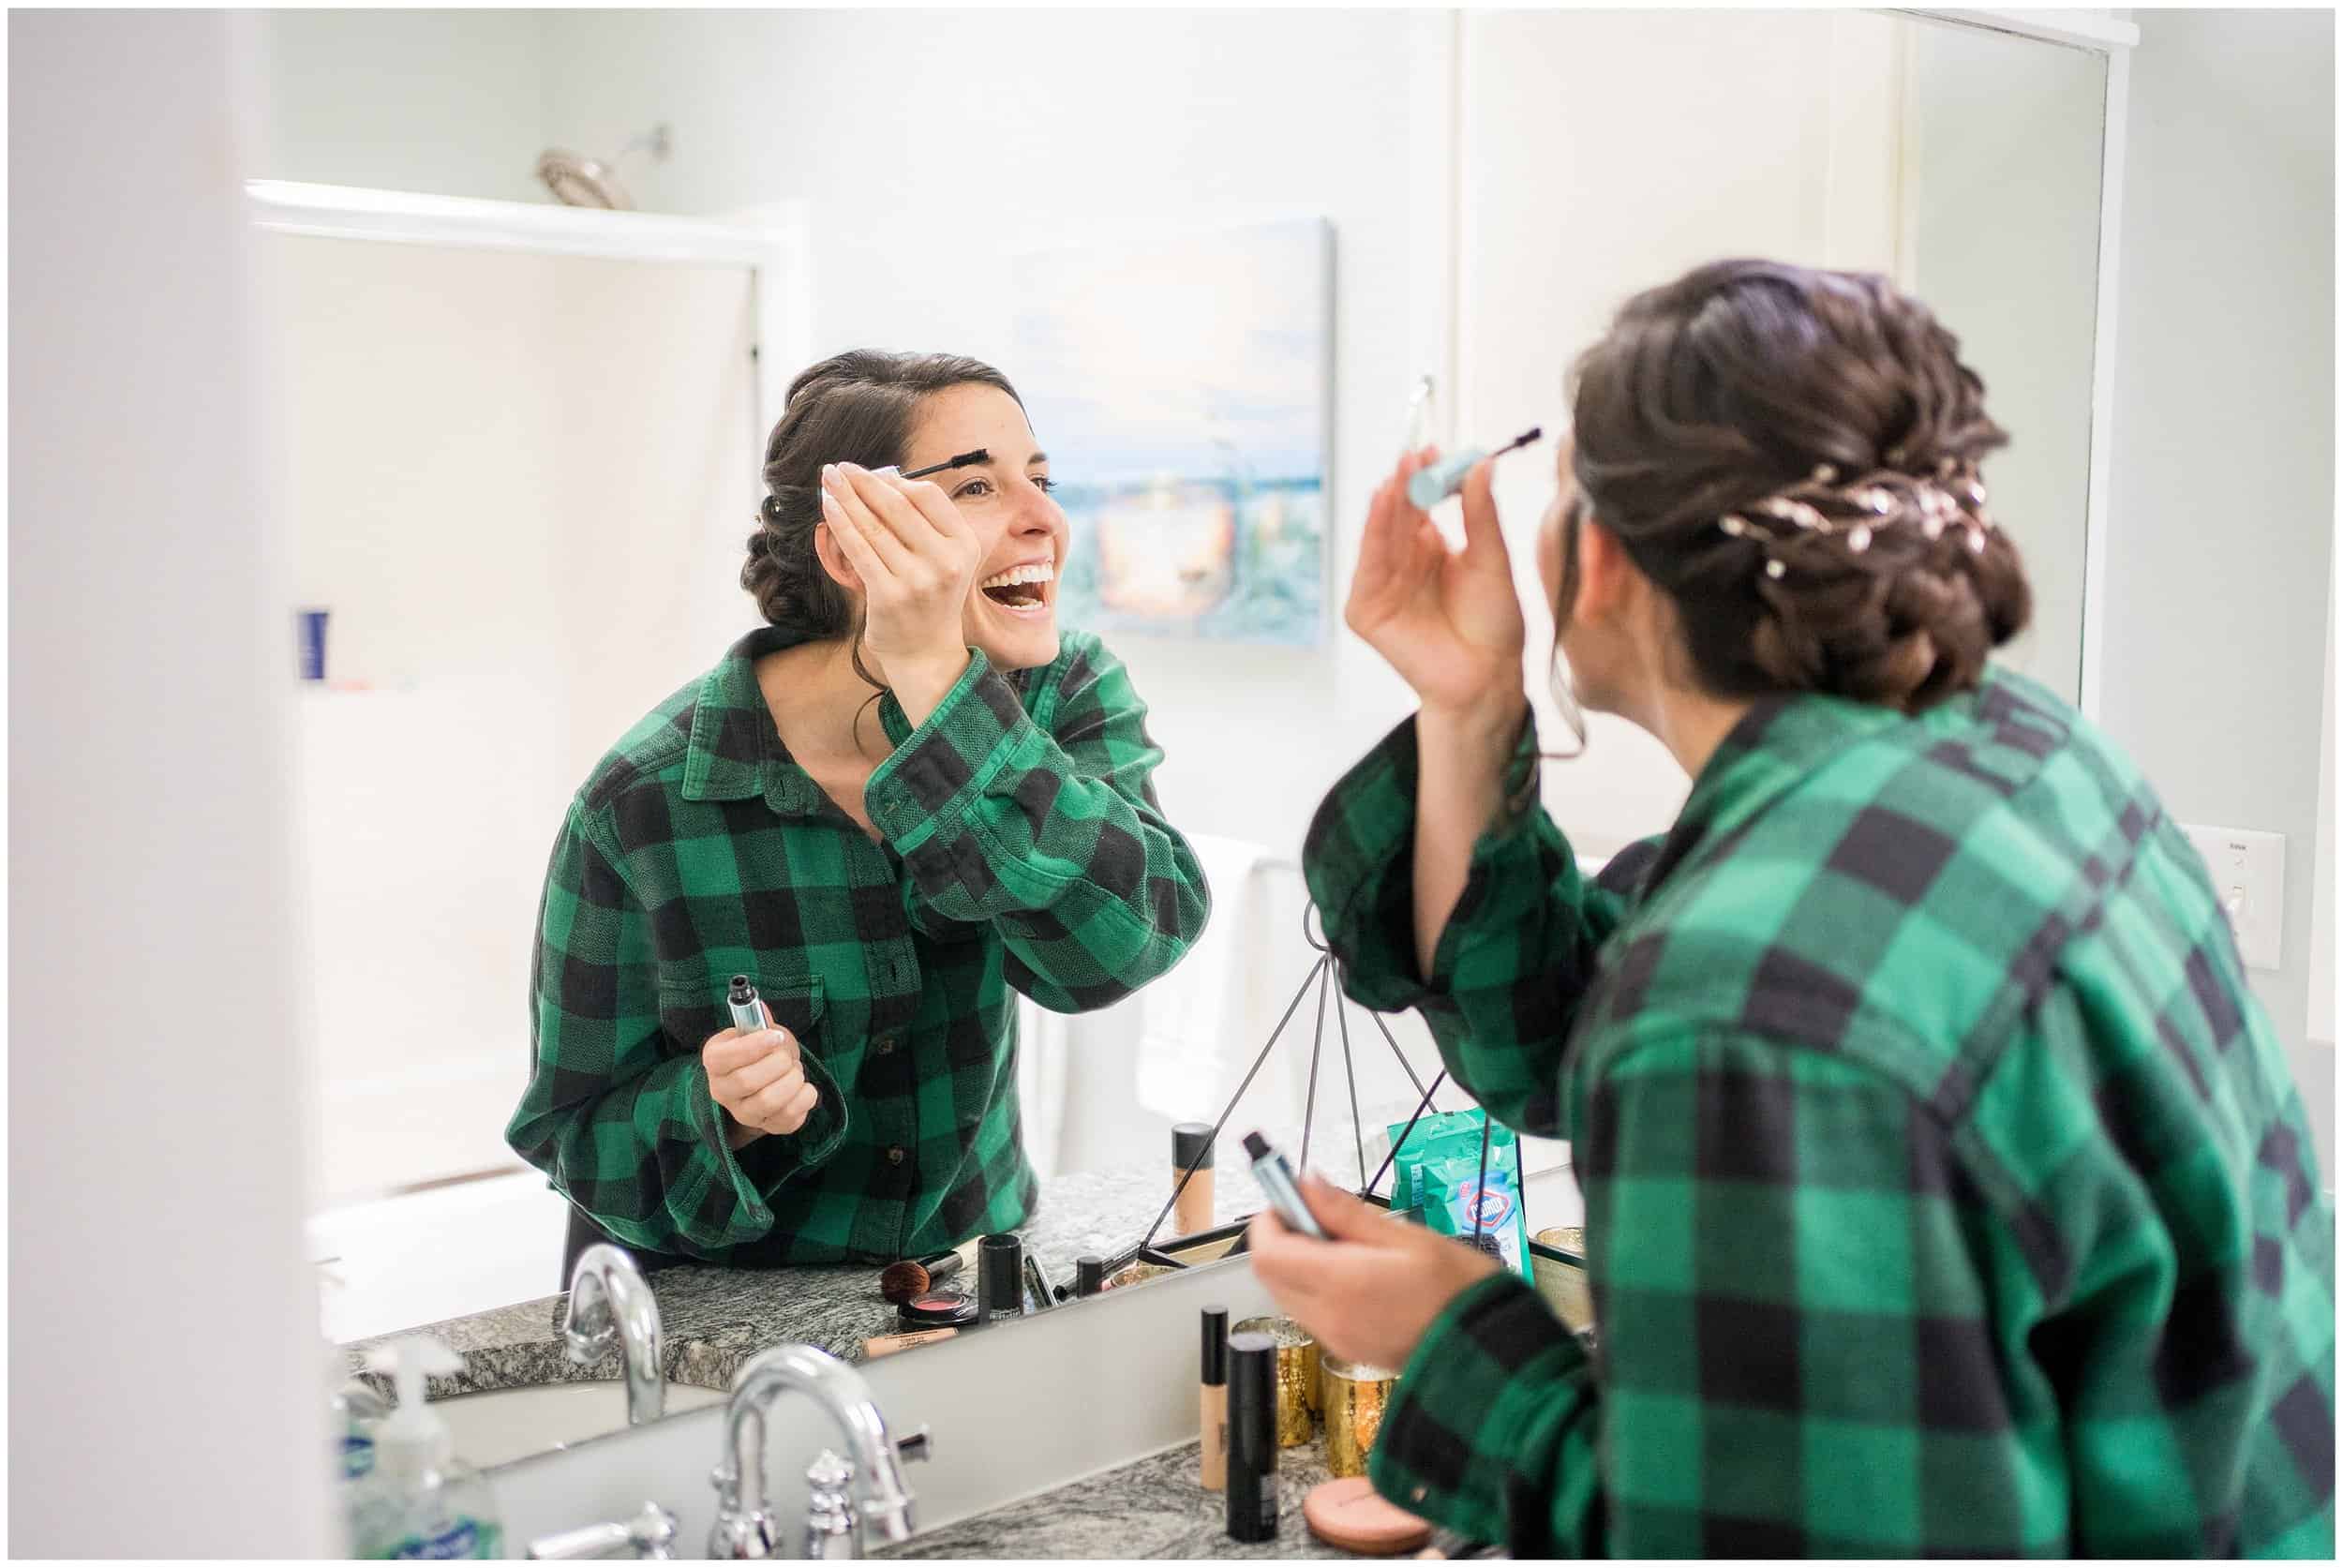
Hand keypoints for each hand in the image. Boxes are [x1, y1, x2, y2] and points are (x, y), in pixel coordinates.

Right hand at [702, 1004, 816, 1147]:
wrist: (768, 1079)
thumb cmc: (762, 1051)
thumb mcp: (758, 1030)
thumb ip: (759, 1021)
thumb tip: (760, 1006)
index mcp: (715, 1061)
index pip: (722, 1058)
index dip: (752, 1047)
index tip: (775, 1037)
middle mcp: (723, 1091)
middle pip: (747, 1081)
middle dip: (777, 1063)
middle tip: (786, 1056)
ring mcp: (745, 1113)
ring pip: (769, 1102)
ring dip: (792, 1080)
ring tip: (795, 1072)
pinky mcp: (769, 1127)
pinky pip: (790, 1119)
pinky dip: (805, 1098)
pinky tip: (803, 1088)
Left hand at [819, 462, 979, 694]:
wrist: (926, 651)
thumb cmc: (930, 597)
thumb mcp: (945, 558)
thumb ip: (924, 524)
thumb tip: (881, 481)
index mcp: (964, 544)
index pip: (927, 497)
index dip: (895, 480)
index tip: (871, 474)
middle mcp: (946, 560)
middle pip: (898, 506)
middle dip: (864, 482)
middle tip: (841, 467)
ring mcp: (918, 579)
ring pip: (874, 526)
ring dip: (847, 497)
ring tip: (829, 479)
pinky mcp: (890, 595)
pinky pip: (860, 550)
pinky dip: (841, 524)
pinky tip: (828, 506)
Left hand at [1247, 1172, 1499, 1371]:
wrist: (1487, 1351)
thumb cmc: (1458, 1288)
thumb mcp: (1408, 1236)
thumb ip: (1348, 1212)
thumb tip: (1307, 1183)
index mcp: (1339, 1284)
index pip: (1268, 1252)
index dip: (1270, 1218)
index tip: (1291, 1196)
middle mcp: (1327, 1316)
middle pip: (1270, 1274)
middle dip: (1283, 1239)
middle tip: (1320, 1215)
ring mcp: (1334, 1338)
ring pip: (1287, 1293)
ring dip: (1298, 1263)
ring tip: (1344, 1243)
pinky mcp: (1346, 1349)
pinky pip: (1310, 1312)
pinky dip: (1315, 1286)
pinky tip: (1353, 1271)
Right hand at [1346, 447, 1527, 722]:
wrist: (1488, 675)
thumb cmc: (1495, 624)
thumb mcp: (1493, 559)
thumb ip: (1481, 514)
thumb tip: (1482, 464)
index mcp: (1431, 549)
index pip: (1421, 505)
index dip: (1426, 477)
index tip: (1434, 450)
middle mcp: (1403, 563)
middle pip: (1398, 515)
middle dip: (1405, 484)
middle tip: (1415, 456)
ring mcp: (1383, 586)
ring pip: (1381, 535)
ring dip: (1388, 502)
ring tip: (1400, 473)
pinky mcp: (1367, 609)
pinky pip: (1368, 566)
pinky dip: (1372, 535)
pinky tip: (1382, 506)